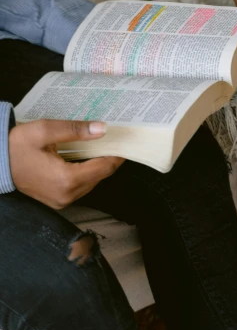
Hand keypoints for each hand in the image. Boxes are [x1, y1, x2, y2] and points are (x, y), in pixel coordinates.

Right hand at [9, 120, 123, 208]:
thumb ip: (75, 130)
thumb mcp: (45, 131)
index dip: (118, 154)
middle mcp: (67, 195)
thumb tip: (102, 128)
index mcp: (67, 179)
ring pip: (92, 183)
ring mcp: (62, 200)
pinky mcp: (57, 200)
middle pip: (100, 176)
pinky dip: (87, 173)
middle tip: (117, 140)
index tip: (127, 141)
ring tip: (104, 146)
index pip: (104, 168)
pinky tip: (88, 157)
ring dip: (99, 166)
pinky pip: (80, 186)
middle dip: (110, 158)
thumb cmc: (17, 146)